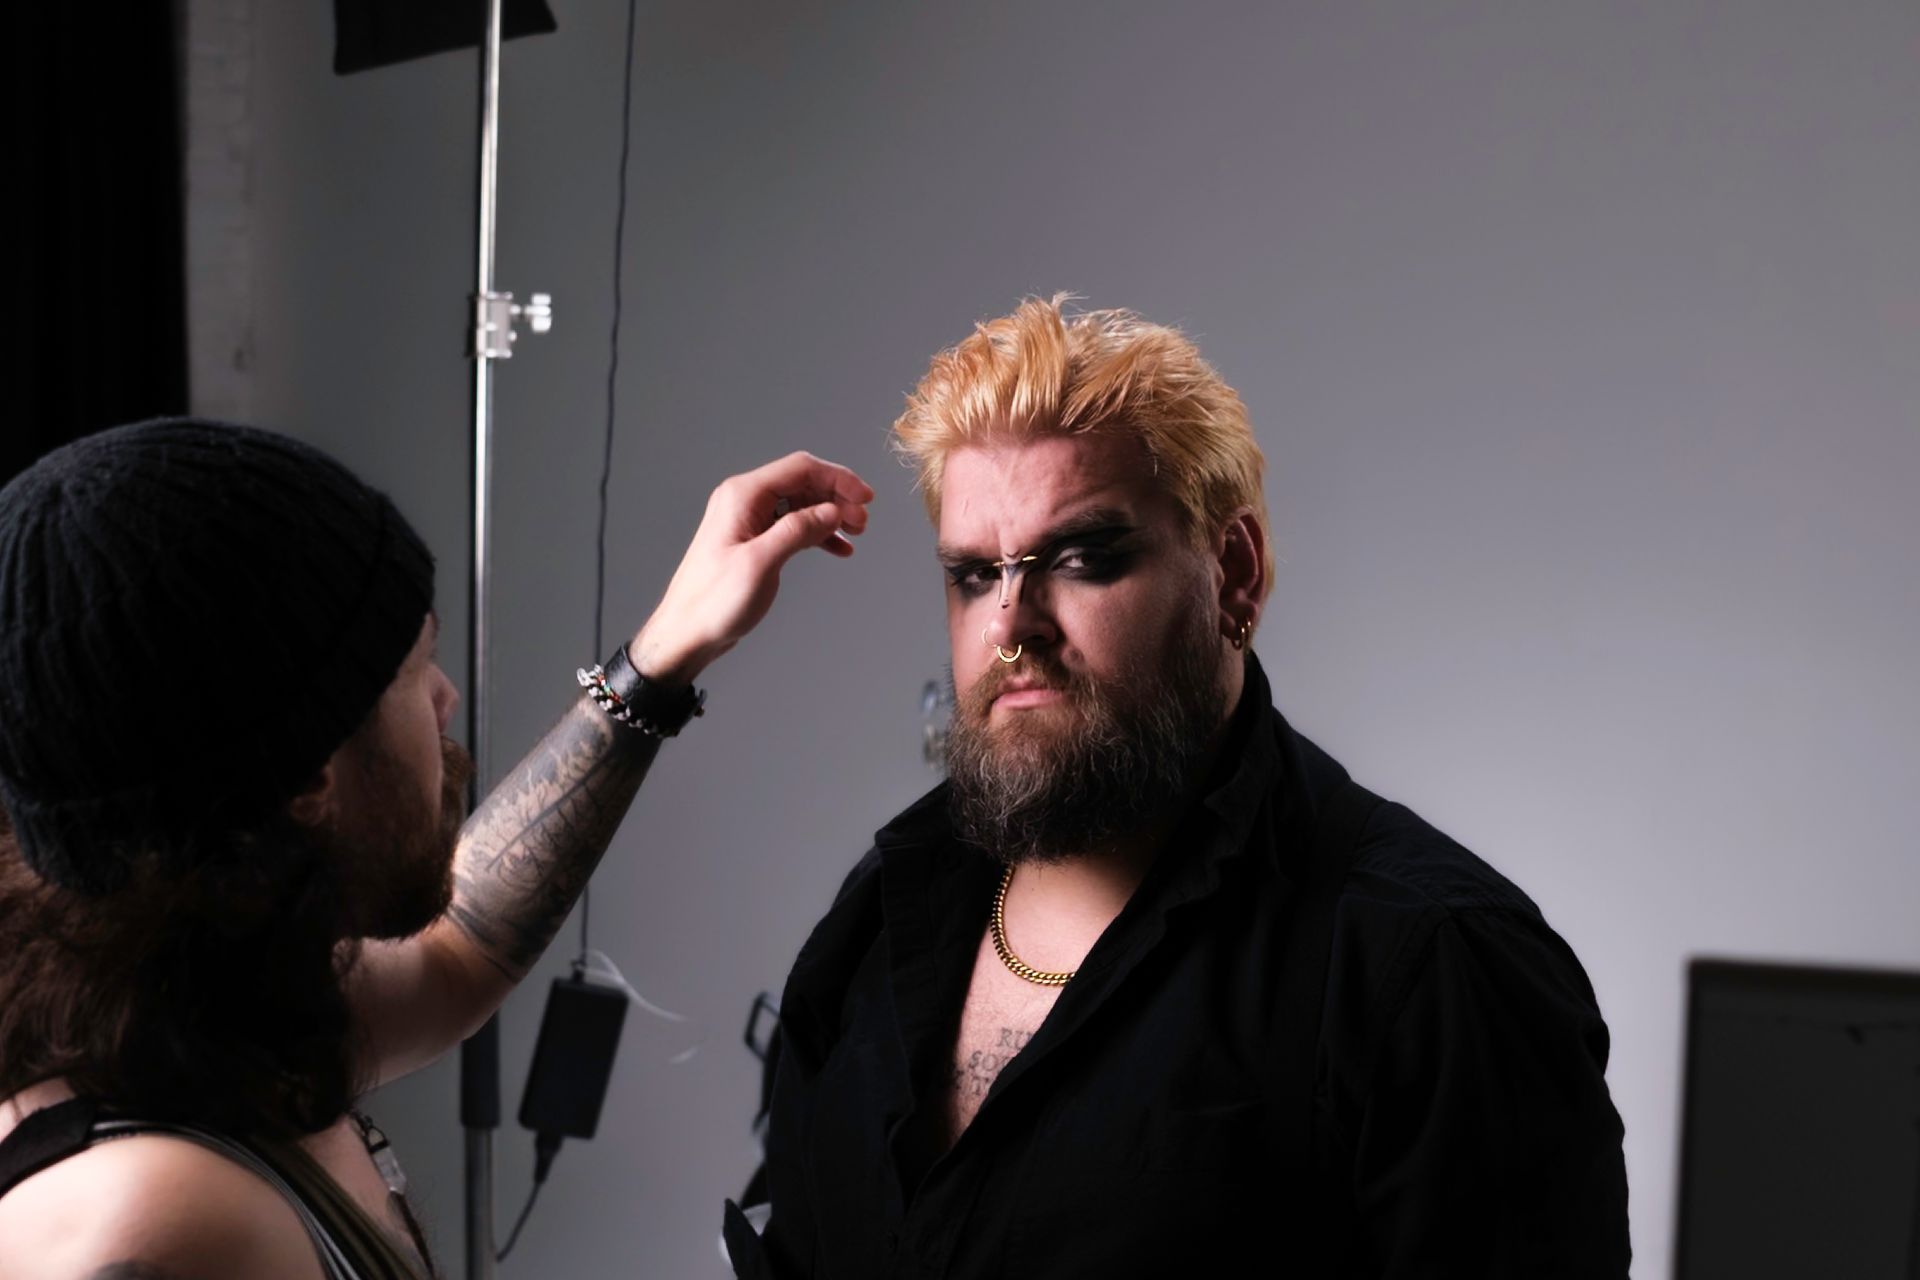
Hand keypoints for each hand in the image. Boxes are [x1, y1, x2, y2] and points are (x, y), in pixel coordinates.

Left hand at [630, 452, 872, 682]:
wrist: (686, 633)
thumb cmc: (713, 602)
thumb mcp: (761, 563)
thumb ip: (798, 531)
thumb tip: (832, 511)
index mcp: (743, 496)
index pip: (800, 469)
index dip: (838, 479)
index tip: (865, 498)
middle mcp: (745, 501)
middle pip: (803, 483)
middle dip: (837, 497)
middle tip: (863, 522)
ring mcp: (749, 521)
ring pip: (801, 504)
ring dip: (830, 515)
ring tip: (856, 533)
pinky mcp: (753, 541)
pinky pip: (792, 526)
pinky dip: (817, 533)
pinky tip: (838, 548)